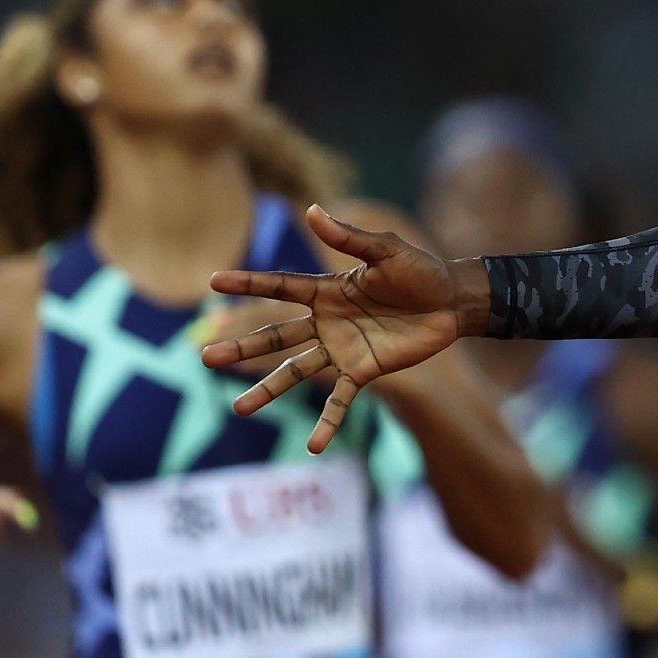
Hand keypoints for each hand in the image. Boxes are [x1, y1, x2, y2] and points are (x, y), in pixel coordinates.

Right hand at [200, 206, 475, 451]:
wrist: (453, 303)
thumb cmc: (421, 272)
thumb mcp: (386, 252)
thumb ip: (349, 238)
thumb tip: (312, 210)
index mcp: (326, 290)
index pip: (279, 288)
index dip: (247, 284)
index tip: (212, 282)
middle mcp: (326, 322)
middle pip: (276, 336)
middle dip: (241, 347)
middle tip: (205, 358)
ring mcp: (342, 349)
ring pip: (297, 372)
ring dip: (269, 390)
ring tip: (239, 409)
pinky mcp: (364, 371)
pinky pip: (341, 401)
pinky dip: (328, 424)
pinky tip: (313, 447)